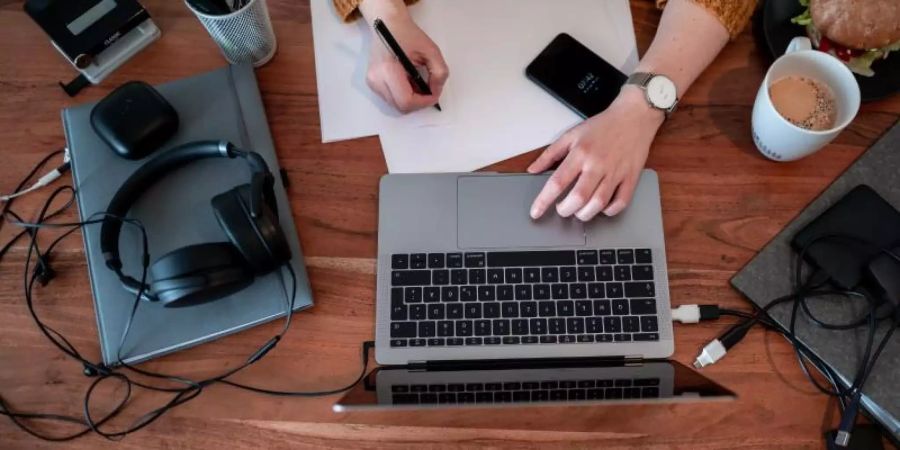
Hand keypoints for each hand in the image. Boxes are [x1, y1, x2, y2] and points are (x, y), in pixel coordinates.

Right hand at [360, 1, 447, 112]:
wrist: (388, 23)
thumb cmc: (407, 34)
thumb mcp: (431, 50)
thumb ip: (439, 73)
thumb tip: (436, 91)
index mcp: (388, 70)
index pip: (406, 101)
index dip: (424, 102)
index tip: (434, 93)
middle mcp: (376, 79)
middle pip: (401, 107)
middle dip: (418, 102)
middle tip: (429, 90)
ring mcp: (372, 82)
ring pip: (396, 105)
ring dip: (411, 100)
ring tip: (418, 83)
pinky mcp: (372, 83)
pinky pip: (391, 99)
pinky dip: (403, 95)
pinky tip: (408, 81)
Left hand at [528, 86, 664, 220]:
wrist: (634, 116)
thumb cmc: (602, 126)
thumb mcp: (571, 135)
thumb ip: (550, 154)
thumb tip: (533, 170)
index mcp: (580, 153)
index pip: (557, 182)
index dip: (544, 201)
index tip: (536, 212)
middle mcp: (597, 164)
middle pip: (578, 197)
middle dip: (565, 210)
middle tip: (562, 208)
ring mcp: (616, 172)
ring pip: (599, 203)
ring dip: (585, 214)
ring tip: (579, 211)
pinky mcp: (631, 177)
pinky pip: (621, 202)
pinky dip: (609, 211)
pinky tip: (601, 208)